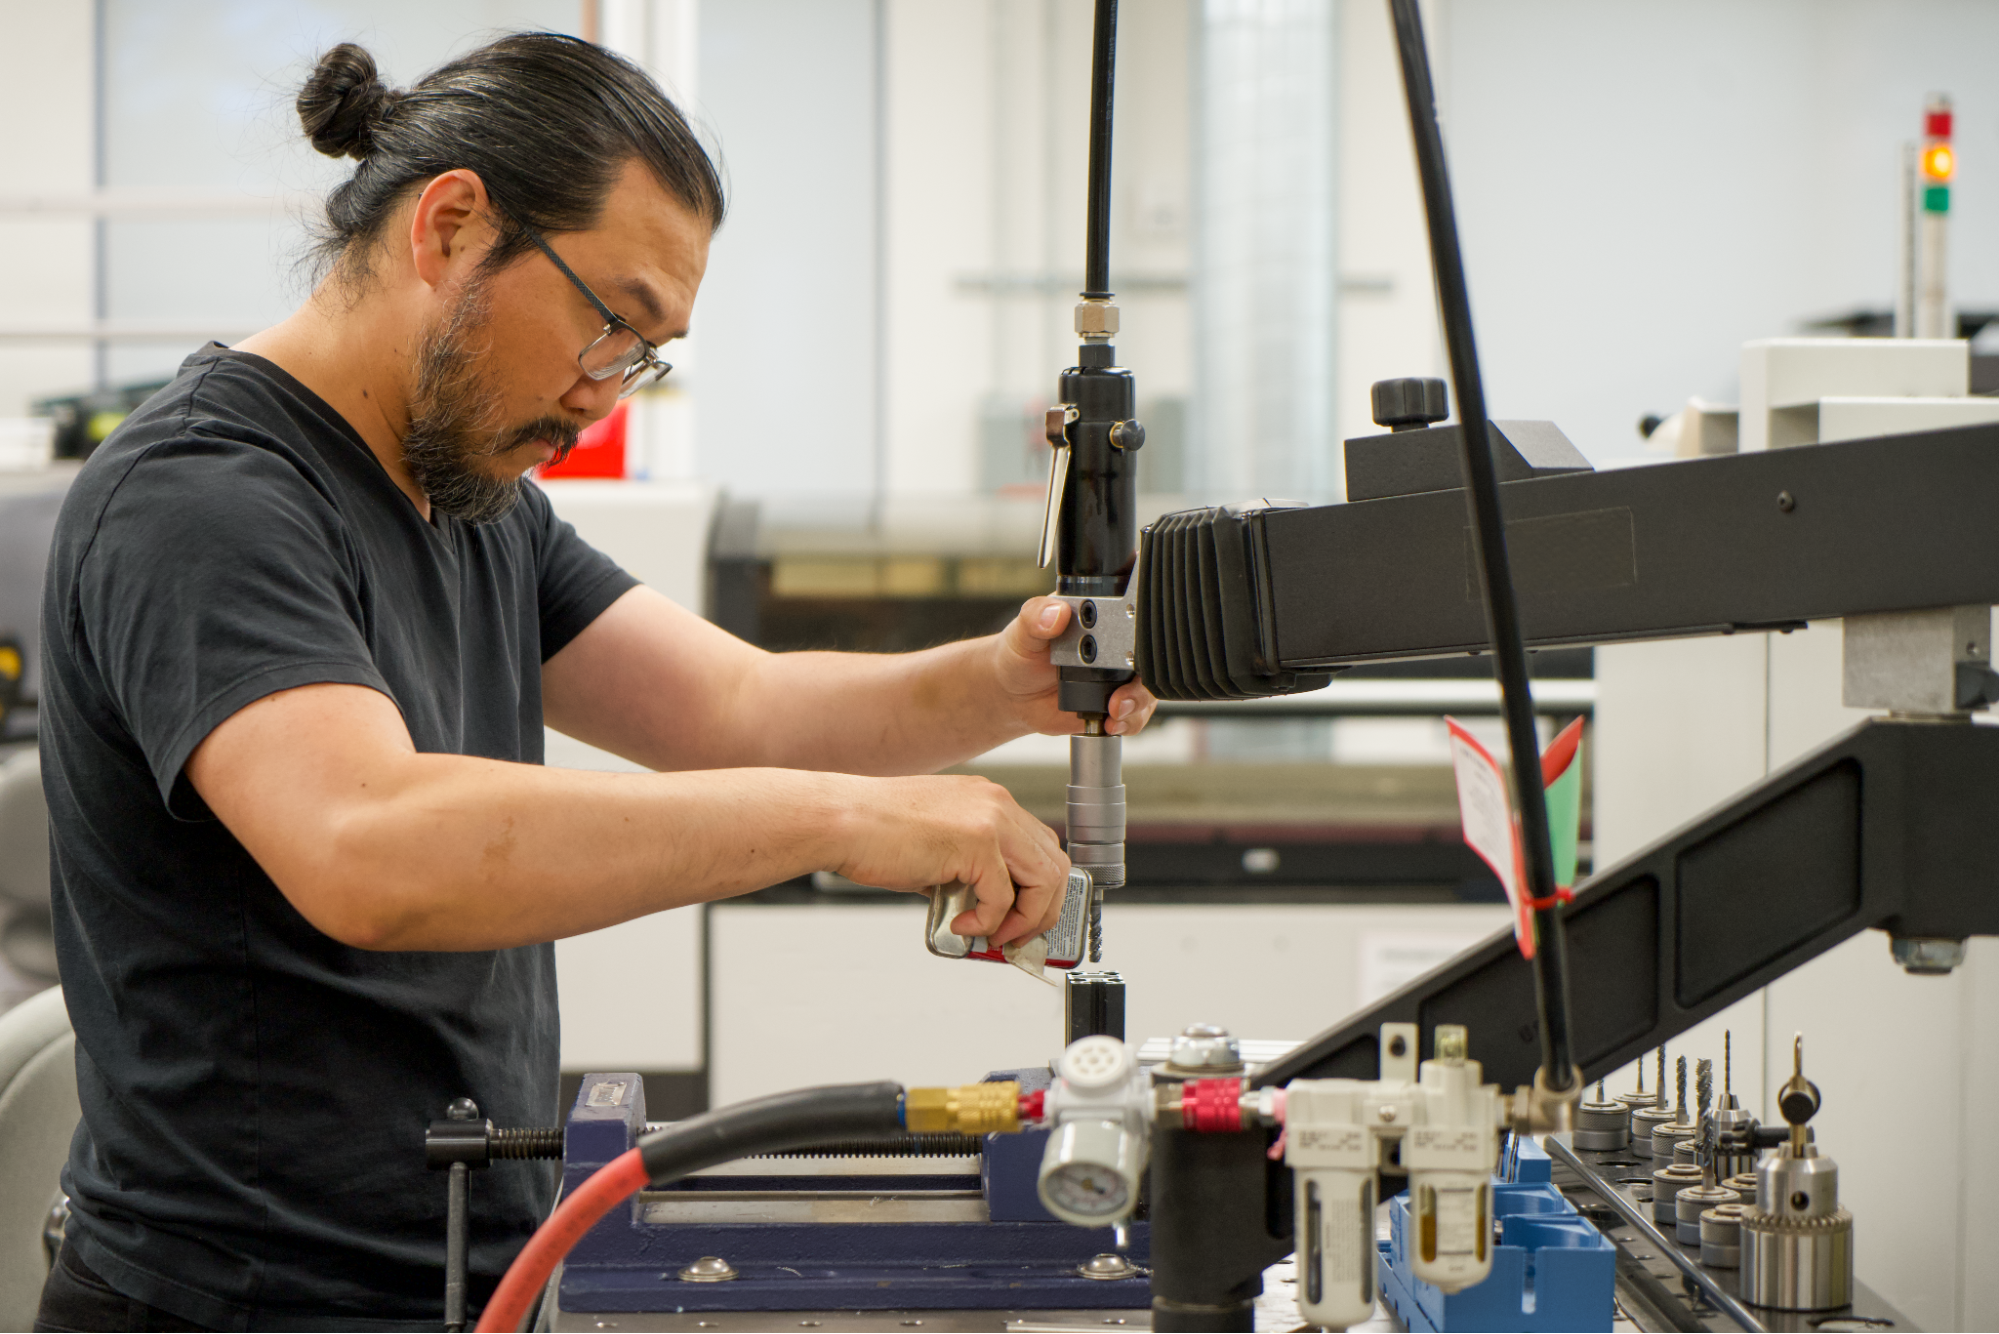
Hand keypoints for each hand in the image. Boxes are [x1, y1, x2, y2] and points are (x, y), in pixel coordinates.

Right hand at [833, 773, 1068, 945]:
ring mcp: (990, 820)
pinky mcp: (976, 843)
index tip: (1028, 918)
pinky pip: (1003, 897)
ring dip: (1025, 919)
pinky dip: (988, 921)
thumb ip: (969, 871)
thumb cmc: (875, 832)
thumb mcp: (938, 846)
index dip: (1041, 890)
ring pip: (1043, 879)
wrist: (842, 821)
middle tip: (1018, 936)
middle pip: (1054, 863)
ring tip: (995, 937)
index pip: (1041, 846)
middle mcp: (997, 804)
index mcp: (990, 800)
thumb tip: (983, 910)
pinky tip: (962, 924)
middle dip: (1044, 909)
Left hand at [993, 596, 1158, 736]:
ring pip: (1147, 688)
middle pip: (1147, 656)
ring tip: (1115, 711)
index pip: (1129, 615)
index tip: (1125, 649)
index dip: (1135, 632)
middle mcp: (1112, 644)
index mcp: (1095, 615)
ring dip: (1137, 702)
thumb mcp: (1022, 631)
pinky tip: (1111, 722)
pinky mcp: (1115, 701)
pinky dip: (1130, 721)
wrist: (1013, 694)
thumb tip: (1056, 612)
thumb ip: (1036, 617)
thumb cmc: (1019, 655)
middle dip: (1142, 678)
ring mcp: (1116, 674)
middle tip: (1120, 693)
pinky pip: (1136, 713)